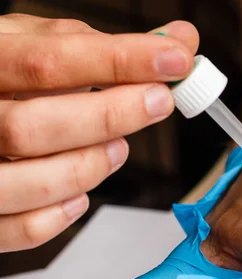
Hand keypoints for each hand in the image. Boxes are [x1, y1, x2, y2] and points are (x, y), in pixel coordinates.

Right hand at [0, 15, 198, 251]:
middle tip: (158, 102)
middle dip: (110, 116)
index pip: (47, 61)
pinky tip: (80, 195)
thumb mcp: (34, 46)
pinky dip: (64, 214)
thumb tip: (177, 41)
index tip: (174, 59)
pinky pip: (25, 229)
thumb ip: (99, 47)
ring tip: (118, 149)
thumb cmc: (3, 80)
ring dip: (91, 166)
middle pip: (33, 126)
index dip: (120, 61)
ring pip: (33, 182)